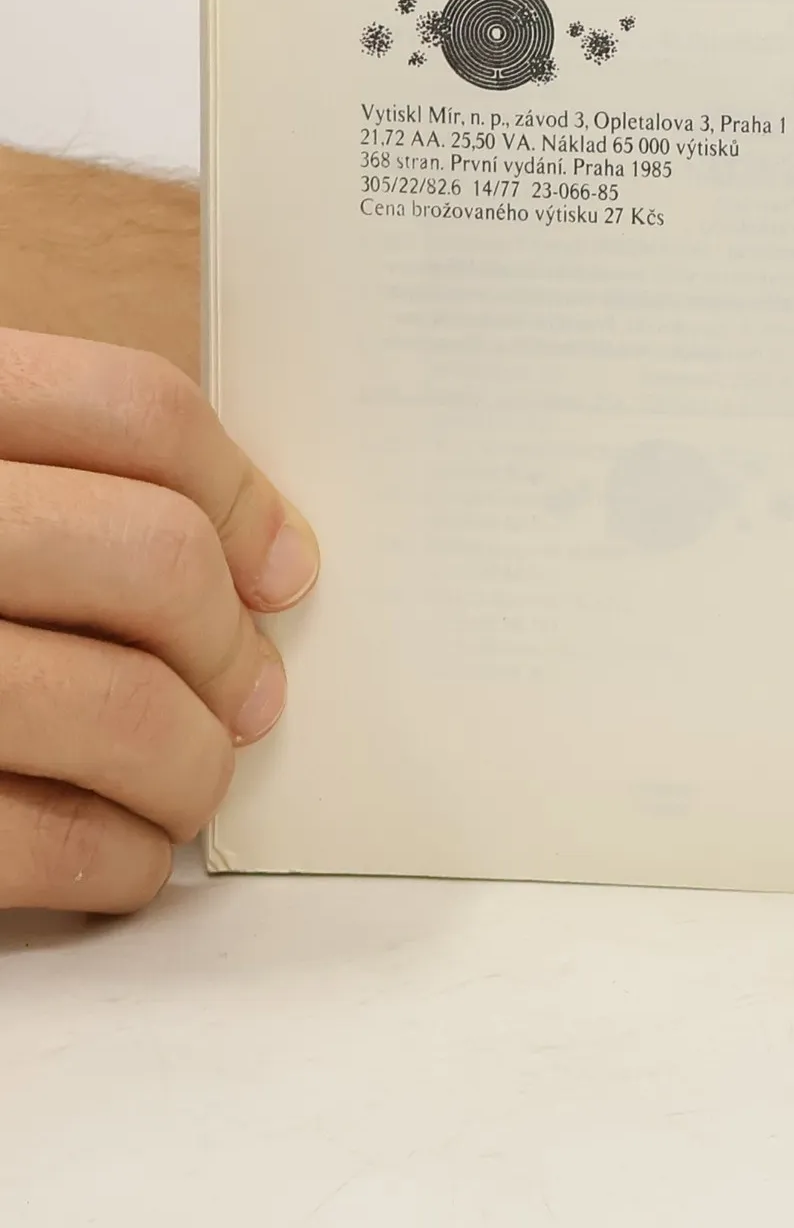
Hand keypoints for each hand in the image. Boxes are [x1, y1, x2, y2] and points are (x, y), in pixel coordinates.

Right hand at [0, 327, 318, 912]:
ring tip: (189, 780)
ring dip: (189, 765)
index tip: (281, 568)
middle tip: (247, 692)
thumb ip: (42, 475)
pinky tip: (120, 857)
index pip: (131, 409)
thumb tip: (251, 553)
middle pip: (147, 556)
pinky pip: (34, 840)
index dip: (239, 493)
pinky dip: (112, 861)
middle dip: (226, 645)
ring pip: (115, 705)